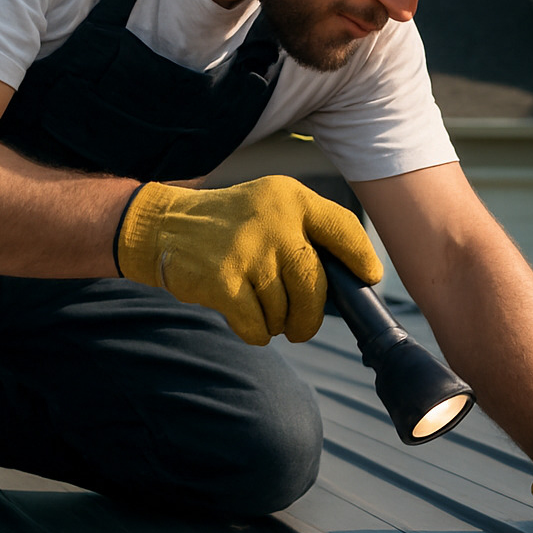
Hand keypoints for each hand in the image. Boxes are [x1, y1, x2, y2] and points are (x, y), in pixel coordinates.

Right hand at [116, 177, 382, 344]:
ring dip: (277, 322)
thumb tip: (351, 279)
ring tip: (260, 309)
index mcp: (290, 199)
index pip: (342, 228)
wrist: (163, 227)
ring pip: (285, 311)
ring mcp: (248, 251)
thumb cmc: (228, 225)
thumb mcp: (270, 206)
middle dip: (311, 316)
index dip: (362, 257)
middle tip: (301, 327)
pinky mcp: (224, 281)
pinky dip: (256, 332)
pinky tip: (245, 320)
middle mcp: (274, 222)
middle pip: (315, 286)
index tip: (369, 277)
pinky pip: (258, 326)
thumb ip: (307, 231)